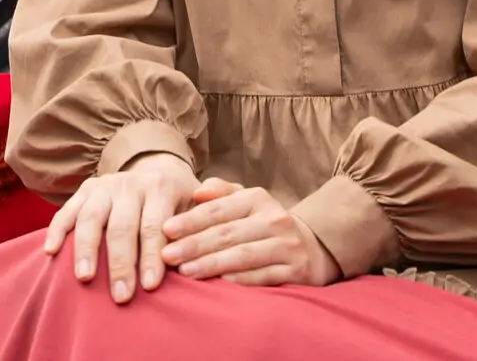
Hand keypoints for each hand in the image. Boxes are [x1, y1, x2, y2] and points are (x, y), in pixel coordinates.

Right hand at [42, 151, 199, 302]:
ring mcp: (104, 186)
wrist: (155, 170)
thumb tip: (200, 237)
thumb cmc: (179, 203)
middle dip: (121, 264)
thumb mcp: (197, 204)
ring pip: (91, 218)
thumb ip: (203, 218)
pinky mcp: (84, 190)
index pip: (154, 227)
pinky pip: (66, 211)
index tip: (150, 287)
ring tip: (85, 278)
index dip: (152, 258)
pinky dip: (57, 230)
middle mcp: (130, 184)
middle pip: (122, 227)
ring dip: (87, 250)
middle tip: (121, 296)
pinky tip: (51, 252)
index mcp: (160, 187)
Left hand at [160, 178, 341, 286]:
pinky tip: (218, 284)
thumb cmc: (263, 222)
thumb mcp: (245, 200)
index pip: (218, 209)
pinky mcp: (296, 270)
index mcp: (257, 198)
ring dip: (211, 264)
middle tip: (167, 255)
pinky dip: (239, 280)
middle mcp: (274, 219)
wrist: (310, 246)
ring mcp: (287, 245)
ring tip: (185, 271)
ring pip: (243, 255)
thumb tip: (197, 192)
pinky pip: (262, 276)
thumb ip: (220, 192)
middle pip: (227, 233)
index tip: (166, 230)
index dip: (191, 220)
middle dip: (194, 245)